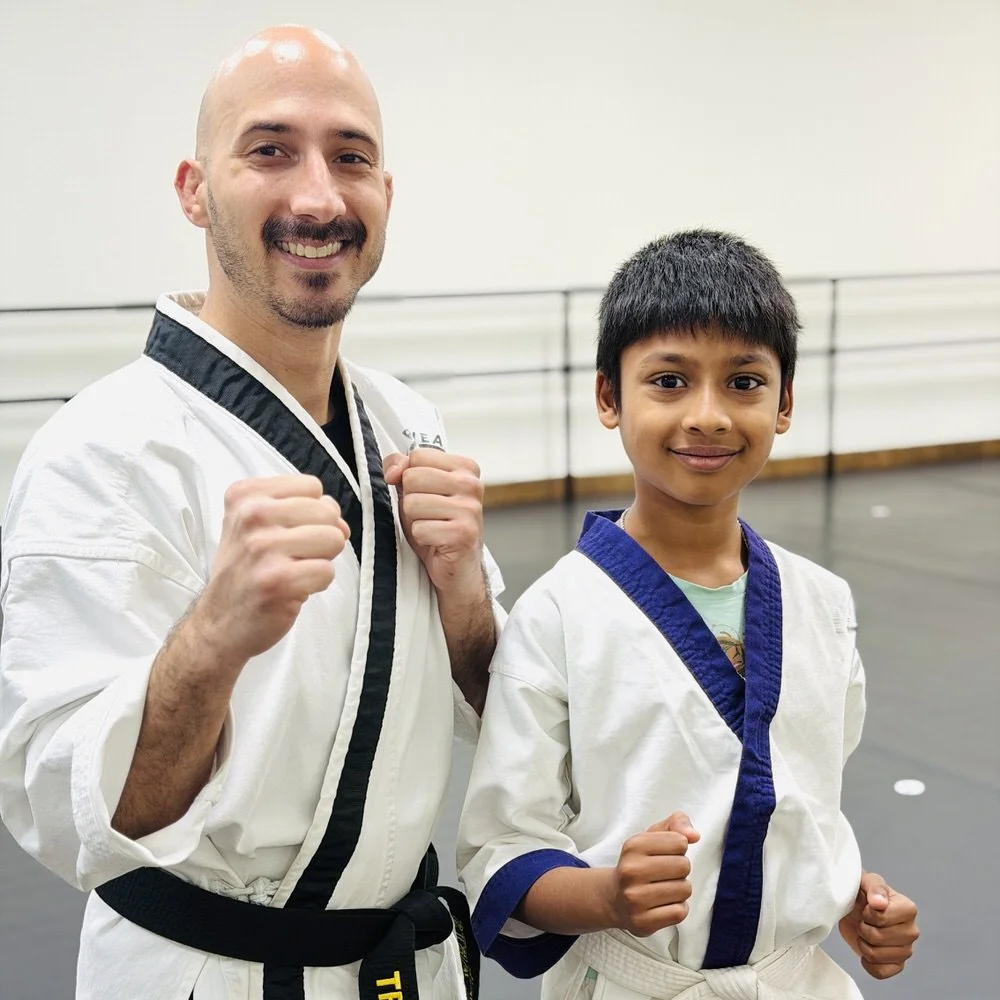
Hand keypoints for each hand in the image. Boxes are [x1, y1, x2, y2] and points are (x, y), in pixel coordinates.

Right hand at [192, 475, 350, 665]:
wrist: (218, 623)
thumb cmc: (247, 571)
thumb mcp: (261, 528)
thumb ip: (305, 513)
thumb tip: (342, 525)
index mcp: (245, 495)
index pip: (312, 486)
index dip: (311, 512)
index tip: (287, 533)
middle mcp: (251, 515)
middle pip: (328, 511)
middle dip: (320, 537)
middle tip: (291, 557)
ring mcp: (263, 547)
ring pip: (333, 538)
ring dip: (320, 560)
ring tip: (293, 571)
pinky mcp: (277, 579)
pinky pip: (328, 571)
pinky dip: (317, 583)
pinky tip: (292, 589)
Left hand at [383, 449, 485, 593]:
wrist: (457, 567)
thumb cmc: (438, 526)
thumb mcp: (417, 491)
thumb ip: (403, 469)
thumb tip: (393, 470)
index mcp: (465, 468)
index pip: (418, 455)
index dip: (409, 476)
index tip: (422, 492)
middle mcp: (472, 485)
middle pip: (413, 477)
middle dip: (410, 500)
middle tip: (427, 514)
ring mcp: (470, 509)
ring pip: (412, 503)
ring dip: (414, 521)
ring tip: (431, 527)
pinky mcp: (463, 534)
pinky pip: (419, 528)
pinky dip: (421, 538)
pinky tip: (435, 541)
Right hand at [610, 812, 699, 936]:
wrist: (614, 897)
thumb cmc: (639, 863)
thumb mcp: (653, 836)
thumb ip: (676, 823)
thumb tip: (694, 835)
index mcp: (633, 846)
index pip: (680, 842)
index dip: (678, 848)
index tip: (665, 854)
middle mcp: (631, 871)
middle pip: (684, 866)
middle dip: (681, 869)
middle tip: (666, 874)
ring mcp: (635, 898)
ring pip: (684, 889)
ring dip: (680, 889)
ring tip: (664, 889)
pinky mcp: (643, 922)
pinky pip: (680, 912)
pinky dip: (678, 908)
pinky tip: (664, 905)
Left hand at [839, 872, 918, 979]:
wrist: (853, 906)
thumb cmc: (863, 892)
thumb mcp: (866, 881)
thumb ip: (874, 888)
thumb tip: (880, 903)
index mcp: (908, 909)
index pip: (882, 919)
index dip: (867, 914)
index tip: (866, 907)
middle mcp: (911, 931)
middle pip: (878, 938)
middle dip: (863, 929)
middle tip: (864, 920)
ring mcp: (906, 950)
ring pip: (878, 956)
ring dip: (864, 944)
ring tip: (865, 932)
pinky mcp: (897, 965)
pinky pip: (880, 972)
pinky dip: (868, 963)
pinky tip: (867, 949)